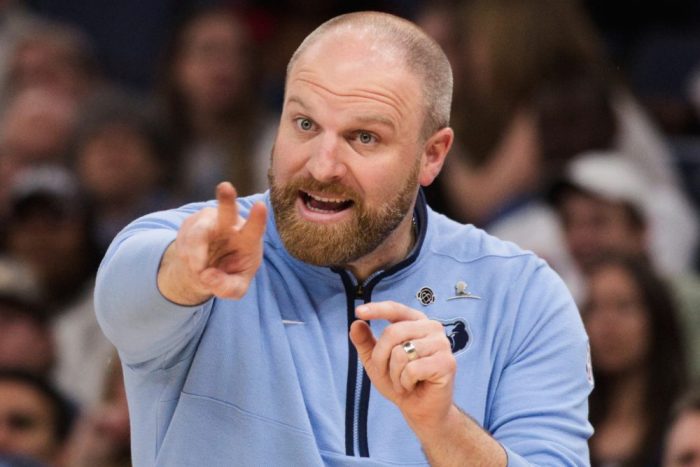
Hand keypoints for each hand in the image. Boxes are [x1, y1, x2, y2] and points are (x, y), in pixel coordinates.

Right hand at [158, 182, 266, 304]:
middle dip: (226, 200)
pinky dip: (186, 256)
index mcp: (248, 239)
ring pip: (197, 236)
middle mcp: (230, 224)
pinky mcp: (190, 222)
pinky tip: (193, 259)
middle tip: (225, 187)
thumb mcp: (235, 288)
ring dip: (195, 258)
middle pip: (227, 211)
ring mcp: (209, 220)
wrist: (205, 269)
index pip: (255, 228)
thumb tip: (207, 276)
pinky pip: (182, 240)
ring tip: (199, 269)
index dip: (257, 218)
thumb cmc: (229, 274)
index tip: (260, 206)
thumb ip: (228, 288)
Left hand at [349, 301, 455, 428]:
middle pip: (392, 333)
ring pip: (401, 353)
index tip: (358, 312)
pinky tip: (413, 386)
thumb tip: (355, 324)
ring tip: (403, 381)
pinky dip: (405, 382)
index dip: (377, 309)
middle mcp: (432, 328)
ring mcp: (442, 344)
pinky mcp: (447, 363)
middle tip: (386, 374)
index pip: (395, 309)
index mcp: (416, 322)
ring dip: (394, 374)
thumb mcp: (376, 361)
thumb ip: (365, 342)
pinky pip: (412, 369)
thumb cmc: (400, 382)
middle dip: (380, 358)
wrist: (420, 409)